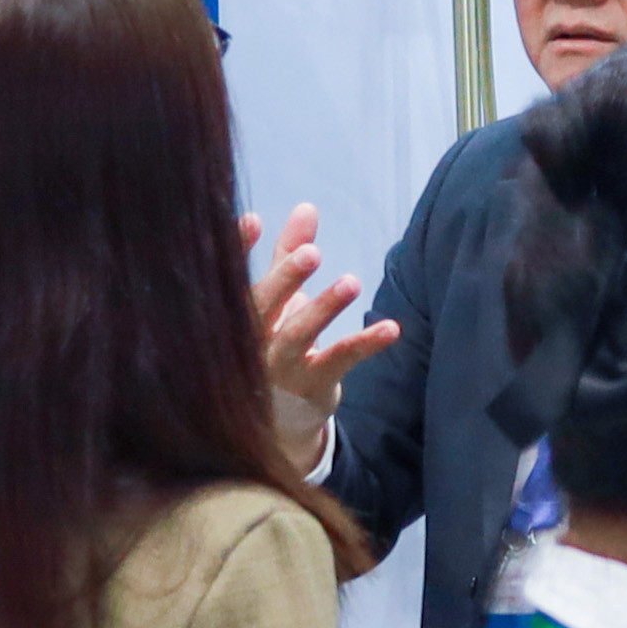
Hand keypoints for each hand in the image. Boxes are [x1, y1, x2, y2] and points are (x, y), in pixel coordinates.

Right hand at [244, 205, 396, 469]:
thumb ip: (290, 253)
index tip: (253, 221)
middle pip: (261, 309)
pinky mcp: (313, 386)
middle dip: (285, 280)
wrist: (279, 421)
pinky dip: (365, 344)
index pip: (235, 281)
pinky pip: (339, 362)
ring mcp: (280, 368)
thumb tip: (307, 206)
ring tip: (351, 282)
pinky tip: (391, 327)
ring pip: (296, 338)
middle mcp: (253, 343)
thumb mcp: (281, 299)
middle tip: (312, 253)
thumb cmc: (276, 345)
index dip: (239, 251)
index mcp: (240, 316)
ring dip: (323, 309)